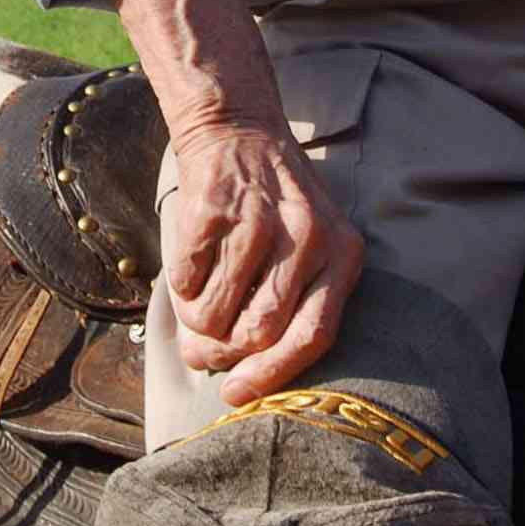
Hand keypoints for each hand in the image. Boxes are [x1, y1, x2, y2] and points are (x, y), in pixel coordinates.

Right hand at [165, 116, 364, 404]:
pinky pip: (187, 281)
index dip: (273, 375)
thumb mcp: (310, 247)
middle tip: (204, 352)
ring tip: (197, 308)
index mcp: (342, 253)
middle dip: (225, 353)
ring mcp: (259, 221)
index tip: (237, 395)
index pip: (315, 335)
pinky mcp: (213, 210)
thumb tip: (240, 378)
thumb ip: (289, 308)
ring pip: (218, 314)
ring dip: (197, 324)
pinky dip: (181, 289)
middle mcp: (308, 237)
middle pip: (262, 332)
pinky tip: (192, 270)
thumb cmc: (274, 207)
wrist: (238, 130)